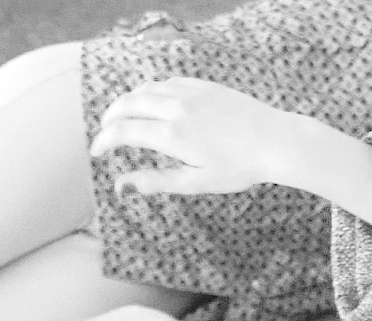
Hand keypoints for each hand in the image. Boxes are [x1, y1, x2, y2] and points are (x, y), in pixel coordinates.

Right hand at [90, 78, 300, 195]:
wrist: (275, 141)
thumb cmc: (239, 168)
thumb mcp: (196, 183)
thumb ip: (155, 182)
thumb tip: (120, 187)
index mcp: (173, 135)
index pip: (123, 131)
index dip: (103, 141)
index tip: (96, 153)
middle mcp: (177, 108)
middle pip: (128, 104)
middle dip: (109, 118)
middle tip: (104, 132)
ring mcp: (191, 93)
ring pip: (146, 90)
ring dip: (128, 102)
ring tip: (122, 117)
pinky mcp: (204, 86)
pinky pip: (168, 83)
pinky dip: (151, 92)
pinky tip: (152, 103)